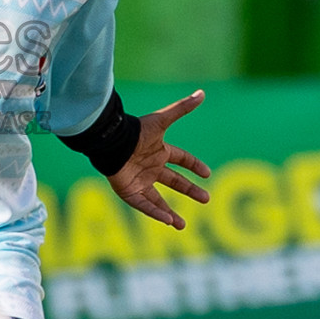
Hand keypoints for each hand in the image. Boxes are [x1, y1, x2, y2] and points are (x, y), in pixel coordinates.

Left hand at [107, 90, 211, 228]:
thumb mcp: (162, 121)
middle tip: (206, 199)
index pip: (181, 159)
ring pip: (157, 200)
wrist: (111, 142)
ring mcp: (140, 180)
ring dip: (170, 213)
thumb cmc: (136, 132)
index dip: (194, 165)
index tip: (207, 173)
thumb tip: (202, 92)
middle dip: (190, 191)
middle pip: (174, 182)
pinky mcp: (128, 191)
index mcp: (159, 152)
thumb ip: (182, 108)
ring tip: (182, 226)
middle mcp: (151, 167)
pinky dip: (155, 213)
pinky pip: (144, 205)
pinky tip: (167, 222)